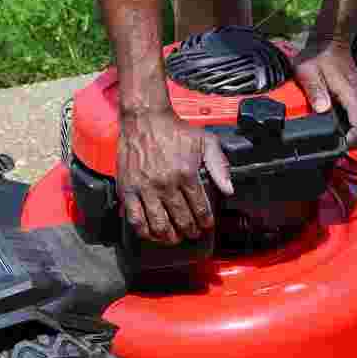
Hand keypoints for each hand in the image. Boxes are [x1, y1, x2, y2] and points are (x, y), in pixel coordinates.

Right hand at [117, 105, 232, 244]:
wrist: (145, 119)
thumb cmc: (174, 130)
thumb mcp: (205, 141)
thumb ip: (219, 165)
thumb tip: (229, 189)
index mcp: (186, 174)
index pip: (199, 209)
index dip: (205, 222)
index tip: (207, 226)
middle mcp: (166, 184)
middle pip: (181, 220)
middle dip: (190, 231)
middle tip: (192, 233)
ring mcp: (145, 189)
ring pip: (159, 225)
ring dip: (169, 237)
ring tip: (174, 238)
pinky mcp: (128, 189)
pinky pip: (135, 218)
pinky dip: (144, 231)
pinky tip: (151, 234)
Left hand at [292, 36, 356, 148]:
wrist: (330, 42)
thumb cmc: (318, 57)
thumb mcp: (308, 72)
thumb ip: (315, 91)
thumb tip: (322, 109)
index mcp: (352, 95)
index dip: (352, 141)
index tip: (339, 147)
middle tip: (338, 148)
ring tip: (340, 143)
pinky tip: (344, 132)